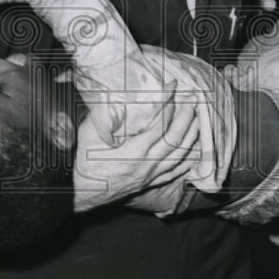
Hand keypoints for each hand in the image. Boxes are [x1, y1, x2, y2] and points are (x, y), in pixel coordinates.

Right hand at [74, 96, 200, 211]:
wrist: (80, 192)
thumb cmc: (83, 162)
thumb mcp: (89, 133)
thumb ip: (104, 114)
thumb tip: (116, 95)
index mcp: (134, 151)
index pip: (160, 123)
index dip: (169, 102)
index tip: (173, 86)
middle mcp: (147, 164)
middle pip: (176, 139)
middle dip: (187, 116)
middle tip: (193, 98)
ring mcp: (150, 175)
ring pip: (180, 155)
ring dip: (192, 135)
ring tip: (199, 118)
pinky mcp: (149, 183)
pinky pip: (176, 172)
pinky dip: (188, 159)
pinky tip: (195, 150)